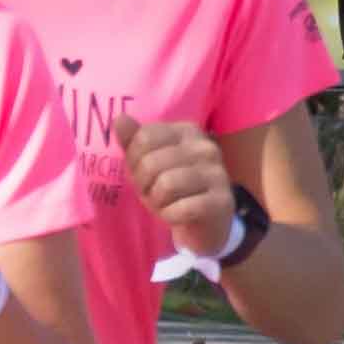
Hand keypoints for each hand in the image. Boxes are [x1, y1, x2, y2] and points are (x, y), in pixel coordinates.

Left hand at [122, 114, 244, 255]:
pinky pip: (182, 208)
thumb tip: (120, 119)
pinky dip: (171, 216)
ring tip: (166, 203)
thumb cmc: (170, 190)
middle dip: (144, 184)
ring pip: (166, 184)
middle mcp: (206, 148)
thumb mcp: (145, 164)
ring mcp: (218, 173)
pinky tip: (178, 215)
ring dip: (157, 201)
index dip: (134, 160)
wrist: (202, 224)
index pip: (144, 137)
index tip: (144, 173)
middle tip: (154, 193)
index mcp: (187, 131)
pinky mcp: (222, 201)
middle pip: (151, 162)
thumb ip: (133, 141)